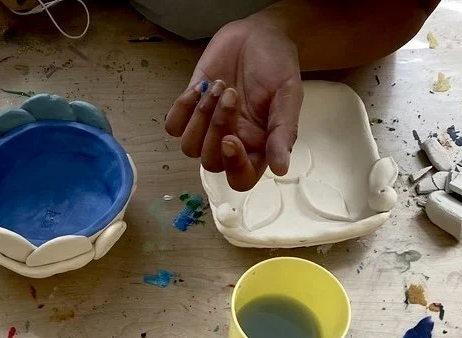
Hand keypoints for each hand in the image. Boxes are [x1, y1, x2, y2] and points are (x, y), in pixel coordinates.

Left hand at [164, 17, 301, 191]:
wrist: (259, 34)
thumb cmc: (278, 64)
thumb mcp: (289, 94)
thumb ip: (284, 131)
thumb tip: (281, 169)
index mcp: (257, 146)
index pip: (240, 179)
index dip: (232, 165)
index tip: (230, 138)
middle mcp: (231, 143)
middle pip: (210, 162)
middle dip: (216, 128)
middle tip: (232, 93)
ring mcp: (207, 128)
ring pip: (189, 147)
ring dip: (200, 116)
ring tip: (220, 86)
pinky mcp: (190, 110)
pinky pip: (173, 126)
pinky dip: (182, 107)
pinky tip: (201, 86)